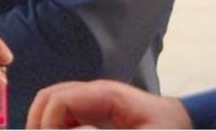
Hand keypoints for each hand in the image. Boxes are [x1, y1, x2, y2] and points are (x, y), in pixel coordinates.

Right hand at [26, 80, 192, 128]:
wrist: (182, 125)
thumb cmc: (166, 129)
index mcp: (104, 94)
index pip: (59, 99)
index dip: (47, 124)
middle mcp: (93, 92)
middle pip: (50, 97)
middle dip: (37, 121)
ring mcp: (92, 100)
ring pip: (54, 105)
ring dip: (44, 123)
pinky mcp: (95, 112)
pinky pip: (66, 115)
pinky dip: (56, 126)